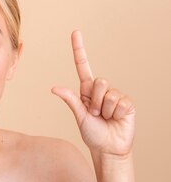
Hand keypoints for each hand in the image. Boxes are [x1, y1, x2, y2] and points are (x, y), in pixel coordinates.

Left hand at [52, 30, 135, 156]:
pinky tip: (117, 119)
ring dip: (105, 109)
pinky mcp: (127, 103)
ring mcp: (115, 96)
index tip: (75, 32)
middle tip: (97, 115)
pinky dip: (116, 113)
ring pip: (108, 93)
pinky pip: (120, 102)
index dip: (79, 49)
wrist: (109, 149)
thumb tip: (54, 88)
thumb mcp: (79, 116)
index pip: (83, 65)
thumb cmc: (92, 133)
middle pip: (98, 82)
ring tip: (106, 118)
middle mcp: (101, 90)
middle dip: (95, 101)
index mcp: (87, 90)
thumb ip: (70, 100)